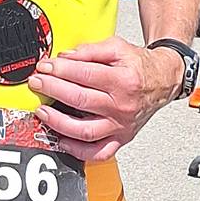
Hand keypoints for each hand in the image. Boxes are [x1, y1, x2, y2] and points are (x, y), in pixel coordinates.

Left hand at [26, 37, 182, 161]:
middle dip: (52, 90)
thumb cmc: (140, 66)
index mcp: (124, 81)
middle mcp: (123, 106)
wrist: (163, 81)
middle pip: (80, 100)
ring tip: (42, 112)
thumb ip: (90, 50)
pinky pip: (98, 153)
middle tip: (37, 83)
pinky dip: (77, 151)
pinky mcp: (121, 139)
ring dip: (58, 123)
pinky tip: (62, 140)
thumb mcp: (118, 48)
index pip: (84, 75)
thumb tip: (64, 57)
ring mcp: (121, 126)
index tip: (44, 66)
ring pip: (85, 131)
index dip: (59, 70)